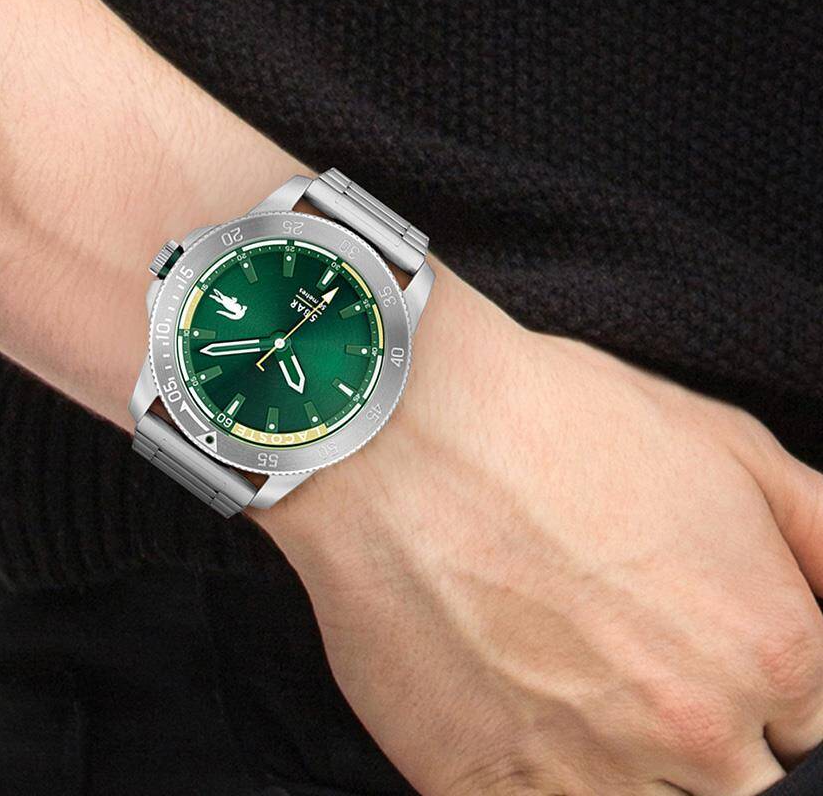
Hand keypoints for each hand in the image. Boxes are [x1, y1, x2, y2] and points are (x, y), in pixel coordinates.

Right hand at [257, 275, 822, 795]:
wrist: (399, 431)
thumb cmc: (549, 421)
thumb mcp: (721, 442)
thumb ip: (822, 534)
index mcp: (771, 648)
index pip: (810, 724)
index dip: (755, 681)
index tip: (695, 643)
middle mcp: (695, 730)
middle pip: (734, 777)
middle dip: (693, 723)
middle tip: (617, 648)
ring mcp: (588, 773)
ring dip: (618, 756)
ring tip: (559, 671)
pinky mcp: (485, 790)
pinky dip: (546, 782)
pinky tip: (516, 706)